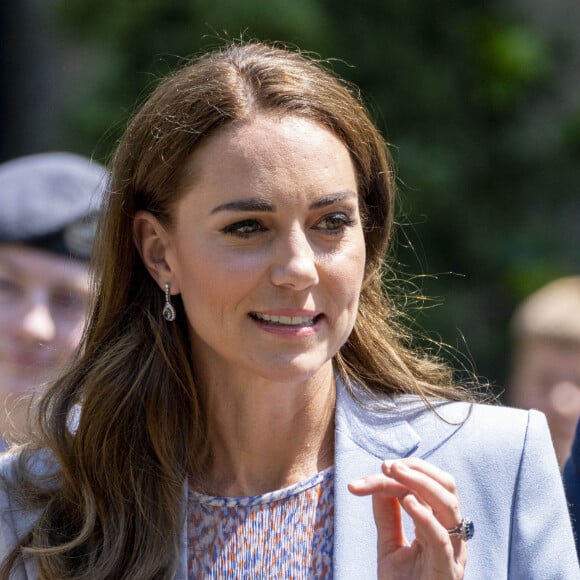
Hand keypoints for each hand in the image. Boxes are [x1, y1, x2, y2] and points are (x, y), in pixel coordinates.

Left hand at [348, 458, 466, 579]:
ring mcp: (453, 552)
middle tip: (387, 465)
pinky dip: (425, 516)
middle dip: (417, 469)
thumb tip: (377, 480)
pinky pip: (441, 537)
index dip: (406, 471)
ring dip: (419, 483)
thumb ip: (386, 514)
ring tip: (393, 473)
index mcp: (442, 525)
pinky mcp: (446, 569)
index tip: (379, 467)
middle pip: (446, 487)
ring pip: (448, 505)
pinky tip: (407, 502)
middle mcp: (452, 534)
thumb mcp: (390, 545)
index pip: (430, 486)